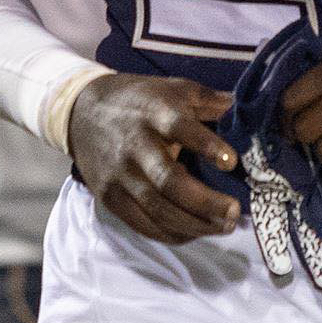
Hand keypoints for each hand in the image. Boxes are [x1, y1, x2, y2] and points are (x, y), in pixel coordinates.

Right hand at [68, 73, 239, 244]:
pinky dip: (171, 234)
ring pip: (157, 209)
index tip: (231, 161)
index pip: (180, 128)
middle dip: (204, 202)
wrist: (81, 112)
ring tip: (224, 227)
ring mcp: (120, 175)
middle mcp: (135, 146)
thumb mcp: (173, 88)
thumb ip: (208, 99)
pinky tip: (195, 233)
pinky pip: (142, 224)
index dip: (206, 145)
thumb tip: (240, 109)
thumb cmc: (139, 100)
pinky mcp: (110, 197)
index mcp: (154, 113)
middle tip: (234, 212)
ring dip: (194, 224)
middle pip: (168, 181)